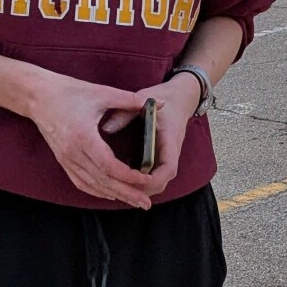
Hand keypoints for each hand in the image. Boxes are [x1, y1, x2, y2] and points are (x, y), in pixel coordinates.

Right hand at [26, 71, 156, 208]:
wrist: (38, 96)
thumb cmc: (69, 91)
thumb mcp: (101, 92)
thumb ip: (130, 100)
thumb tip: (161, 103)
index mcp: (83, 137)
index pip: (108, 165)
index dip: (128, 176)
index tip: (146, 180)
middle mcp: (73, 153)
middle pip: (102, 180)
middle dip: (126, 193)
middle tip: (146, 204)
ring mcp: (66, 159)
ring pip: (92, 184)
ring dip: (114, 195)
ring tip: (134, 202)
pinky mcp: (63, 160)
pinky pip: (81, 182)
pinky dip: (97, 190)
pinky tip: (111, 194)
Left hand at [102, 72, 200, 196]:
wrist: (181, 97)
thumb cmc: (164, 97)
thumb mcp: (145, 101)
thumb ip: (126, 113)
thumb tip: (106, 128)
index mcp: (170, 140)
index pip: (168, 169)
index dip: (152, 180)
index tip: (134, 180)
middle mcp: (171, 153)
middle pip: (161, 183)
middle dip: (141, 189)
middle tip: (117, 187)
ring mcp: (167, 158)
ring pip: (157, 184)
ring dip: (140, 188)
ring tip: (117, 186)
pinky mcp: (161, 158)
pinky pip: (154, 178)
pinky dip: (140, 183)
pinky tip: (122, 179)